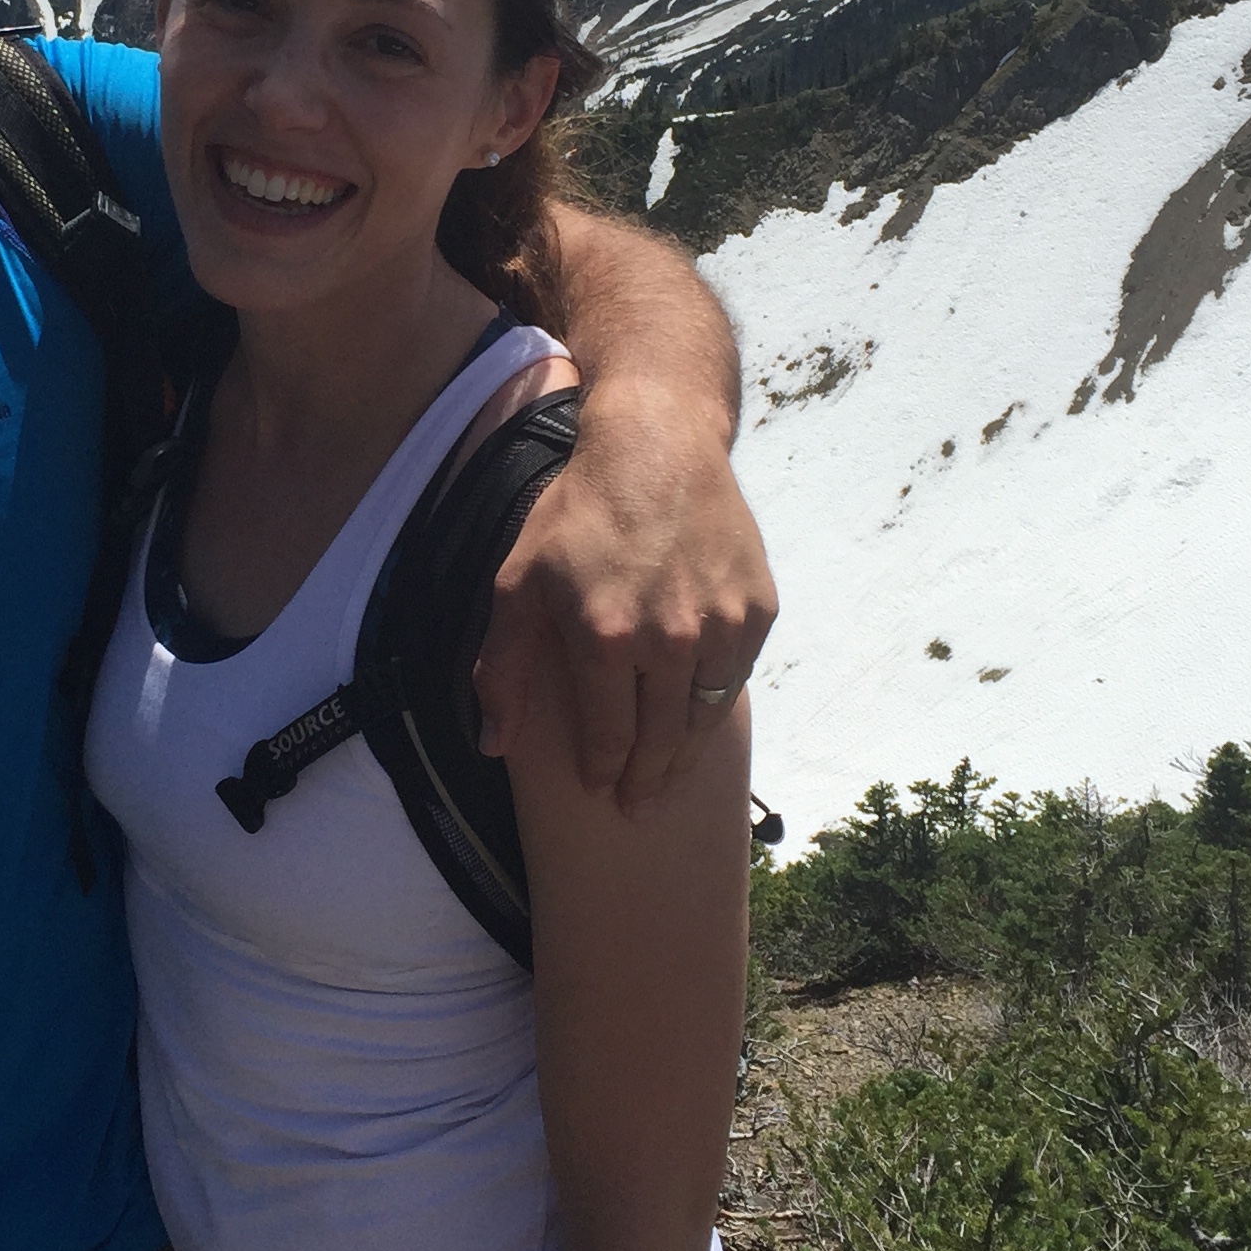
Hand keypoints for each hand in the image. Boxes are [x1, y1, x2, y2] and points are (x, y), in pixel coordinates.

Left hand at [475, 381, 775, 811]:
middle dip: (647, 779)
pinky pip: (736, 675)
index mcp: (606, 638)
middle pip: (661, 738)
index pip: (609, 737)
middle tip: (639, 804)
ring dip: (686, 753)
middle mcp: (671, 639)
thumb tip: (493, 744)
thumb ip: (502, 667)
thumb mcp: (519, 582)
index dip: (603, 770)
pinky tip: (699, 713)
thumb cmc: (578, 513)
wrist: (657, 446)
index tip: (599, 788)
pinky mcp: (757, 608)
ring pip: (705, 717)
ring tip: (670, 774)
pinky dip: (717, 700)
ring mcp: (722, 624)